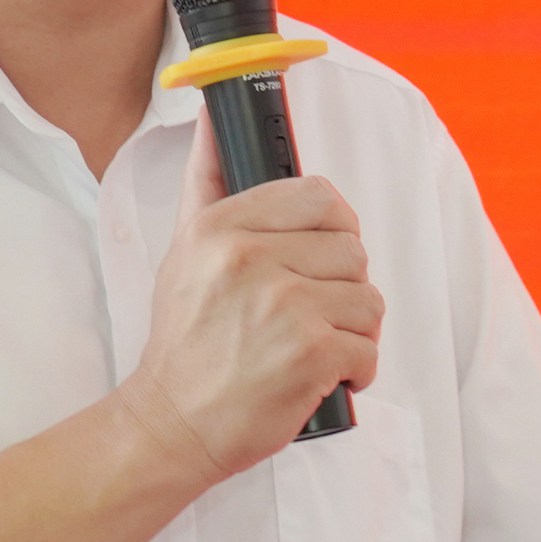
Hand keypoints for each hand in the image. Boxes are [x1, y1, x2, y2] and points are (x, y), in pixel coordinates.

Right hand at [121, 107, 382, 483]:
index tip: (321, 257)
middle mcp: (251, 260)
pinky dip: (356, 371)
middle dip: (342, 287)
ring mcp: (285, 307)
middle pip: (352, 250)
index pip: (319, 196)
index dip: (333, 229)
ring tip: (314, 347)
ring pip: (368, 300)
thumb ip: (207, 182)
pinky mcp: (311, 354)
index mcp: (222, 228)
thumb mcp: (183, 252)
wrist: (171, 425)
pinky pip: (369, 349)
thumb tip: (212, 117)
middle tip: (312, 314)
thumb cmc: (182, 343)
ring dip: (352, 331)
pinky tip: (322, 378)